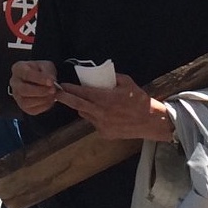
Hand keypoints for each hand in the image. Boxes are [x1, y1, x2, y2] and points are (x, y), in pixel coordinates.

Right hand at [9, 60, 60, 115]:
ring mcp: (17, 96)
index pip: (26, 74)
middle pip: (23, 90)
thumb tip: (51, 81)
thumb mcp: (46, 65)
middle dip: (40, 91)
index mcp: (18, 69)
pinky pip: (32, 110)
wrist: (40, 80)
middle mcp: (14, 83)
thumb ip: (48, 72)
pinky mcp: (23, 106)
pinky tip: (50, 100)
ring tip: (52, 95)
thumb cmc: (41, 71)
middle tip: (53, 90)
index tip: (51, 81)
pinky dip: (43, 106)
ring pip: (26, 102)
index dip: (39, 78)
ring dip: (42, 100)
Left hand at [55, 73, 174, 141]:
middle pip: (76, 105)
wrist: (150, 121)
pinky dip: (95, 117)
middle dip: (64, 98)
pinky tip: (105, 114)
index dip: (70, 88)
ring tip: (90, 103)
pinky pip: (94, 123)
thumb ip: (113, 77)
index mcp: (104, 98)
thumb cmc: (139, 101)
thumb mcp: (127, 83)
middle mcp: (99, 112)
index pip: (81, 92)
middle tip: (56, 93)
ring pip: (85, 114)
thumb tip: (103, 74)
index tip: (62, 85)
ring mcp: (101, 125)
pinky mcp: (104, 133)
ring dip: (84, 108)